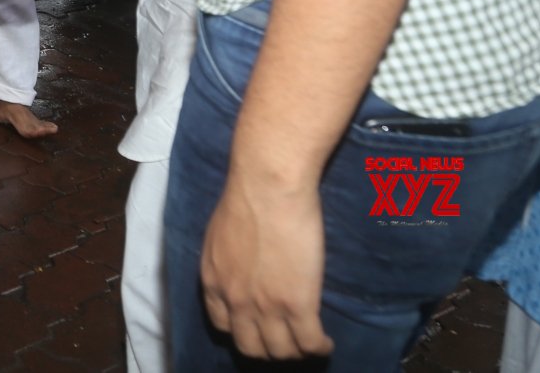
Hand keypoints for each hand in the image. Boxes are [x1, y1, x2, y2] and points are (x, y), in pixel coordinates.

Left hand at [200, 172, 331, 359]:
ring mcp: (266, 307)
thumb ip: (226, 260)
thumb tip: (240, 268)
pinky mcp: (297, 305)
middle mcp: (235, 300)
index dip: (242, 331)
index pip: (223, 325)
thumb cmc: (246, 197)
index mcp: (214, 281)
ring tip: (308, 342)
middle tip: (285, 339)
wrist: (267, 187)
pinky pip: (310, 343)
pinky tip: (325, 342)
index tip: (257, 328)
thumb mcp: (220, 235)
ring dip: (295, 351)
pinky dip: (319, 348)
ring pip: (281, 351)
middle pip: (250, 347)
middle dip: (268, 349)